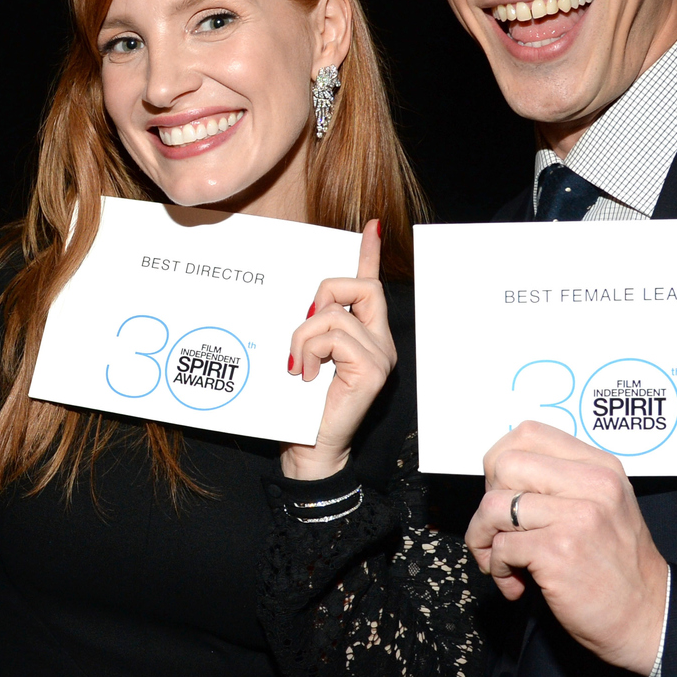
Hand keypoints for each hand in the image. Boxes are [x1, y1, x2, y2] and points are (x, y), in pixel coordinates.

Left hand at [281, 221, 395, 480]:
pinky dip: (309, 351)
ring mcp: (380, 355)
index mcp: (365, 337)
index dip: (369, 253)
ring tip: (296, 366)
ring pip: (336, 314)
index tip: (371, 226)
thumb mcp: (302, 357)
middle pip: (361, 286)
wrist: (309, 449)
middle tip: (303, 326)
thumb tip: (303, 307)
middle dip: (324, 293)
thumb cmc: (301, 408)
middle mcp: (380, 342)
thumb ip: (309, 330)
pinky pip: (334, 336)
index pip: (370, 286)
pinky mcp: (373, 369)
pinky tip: (303, 375)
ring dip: (304, 336)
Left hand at [465, 421, 668, 676]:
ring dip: (484, 539)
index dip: (500, 463)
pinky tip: (518, 584)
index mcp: (600, 467)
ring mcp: (578, 516)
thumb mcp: (604, 506)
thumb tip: (498, 475)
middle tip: (498, 532)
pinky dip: (498, 569)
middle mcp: (592, 484)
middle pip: (503, 464)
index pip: (528, 433)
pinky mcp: (560, 551)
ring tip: (502, 562)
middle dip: (486, 501)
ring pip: (493, 506)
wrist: (648, 618)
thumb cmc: (616, 568)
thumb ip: (562, 483)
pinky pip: (501, 547)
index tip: (504, 493)